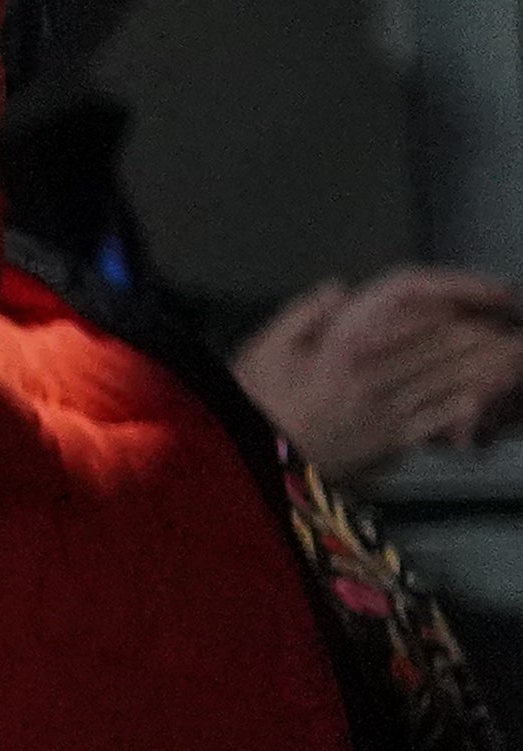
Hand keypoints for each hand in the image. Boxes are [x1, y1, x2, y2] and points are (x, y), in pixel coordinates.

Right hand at [235, 267, 522, 474]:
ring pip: (450, 377)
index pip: (414, 307)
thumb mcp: (263, 349)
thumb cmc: (255, 402)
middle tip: (516, 324)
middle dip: (487, 330)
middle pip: (444, 341)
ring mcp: (385, 408)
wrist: (254, 461)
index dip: (459, 292)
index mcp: (344, 343)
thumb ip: (302, 314)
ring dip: (489, 365)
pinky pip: (438, 418)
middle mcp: (373, 373)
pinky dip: (468, 406)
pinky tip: (490, 394)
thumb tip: (340, 289)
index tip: (489, 290)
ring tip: (517, 355)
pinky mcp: (391, 439)